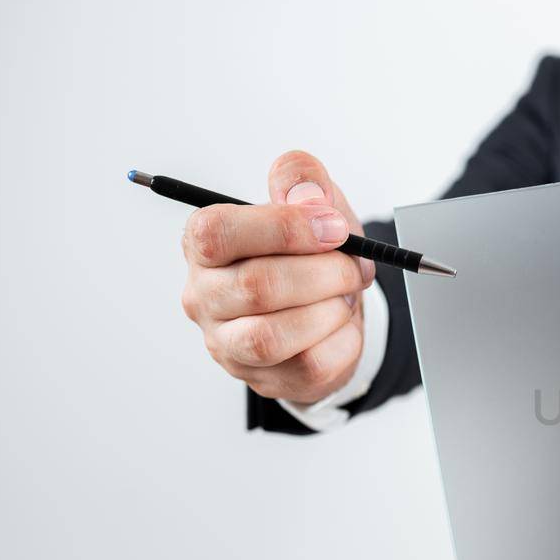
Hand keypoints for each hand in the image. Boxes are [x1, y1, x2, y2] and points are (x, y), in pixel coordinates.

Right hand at [179, 151, 374, 403]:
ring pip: (273, 336)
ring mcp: (228, 344)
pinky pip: (309, 365)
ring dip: (330, 311)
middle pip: (257, 287)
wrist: (328, 306)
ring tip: (345, 295)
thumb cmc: (310, 251)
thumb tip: (307, 196)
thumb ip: (303, 181)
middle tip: (356, 267)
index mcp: (204, 245)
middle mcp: (204, 296)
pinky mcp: (263, 378)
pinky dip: (343, 341)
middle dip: (325, 273)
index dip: (284, 228)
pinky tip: (343, 325)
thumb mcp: (312, 203)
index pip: (216, 233)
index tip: (335, 228)